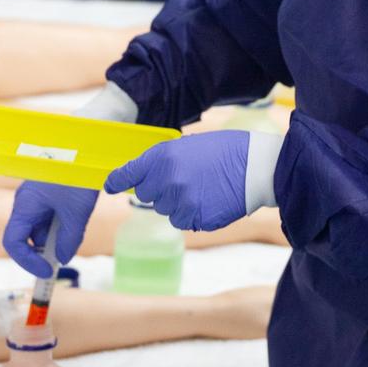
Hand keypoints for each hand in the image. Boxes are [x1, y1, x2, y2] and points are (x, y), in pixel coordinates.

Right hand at [3, 181, 98, 277]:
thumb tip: (63, 258)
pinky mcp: (52, 191)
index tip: (48, 270)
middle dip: (46, 248)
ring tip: (77, 226)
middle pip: (29, 236)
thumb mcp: (77, 211)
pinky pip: (52, 214)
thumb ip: (69, 238)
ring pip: (43, 226)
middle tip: (67, 253)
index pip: (13, 242)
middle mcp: (27, 202)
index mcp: (25, 205)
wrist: (89, 145)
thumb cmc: (79, 174)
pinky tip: (78, 216)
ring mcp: (39, 196)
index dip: (28, 261)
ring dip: (57, 234)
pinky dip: (63, 222)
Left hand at [104, 131, 249, 230]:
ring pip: (166, 210)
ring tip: (203, 188)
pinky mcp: (196, 220)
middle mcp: (166, 181)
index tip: (110, 185)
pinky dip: (193, 214)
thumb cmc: (227, 149)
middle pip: (148, 195)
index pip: (128, 174)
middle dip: (161, 188)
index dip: (118, 180)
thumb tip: (149, 176)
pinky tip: (211, 199)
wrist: (257, 166)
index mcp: (163, 158)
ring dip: (178, 202)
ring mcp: (181, 203)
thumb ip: (166, 161)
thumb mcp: (190, 145)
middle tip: (185, 178)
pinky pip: (184, 221)